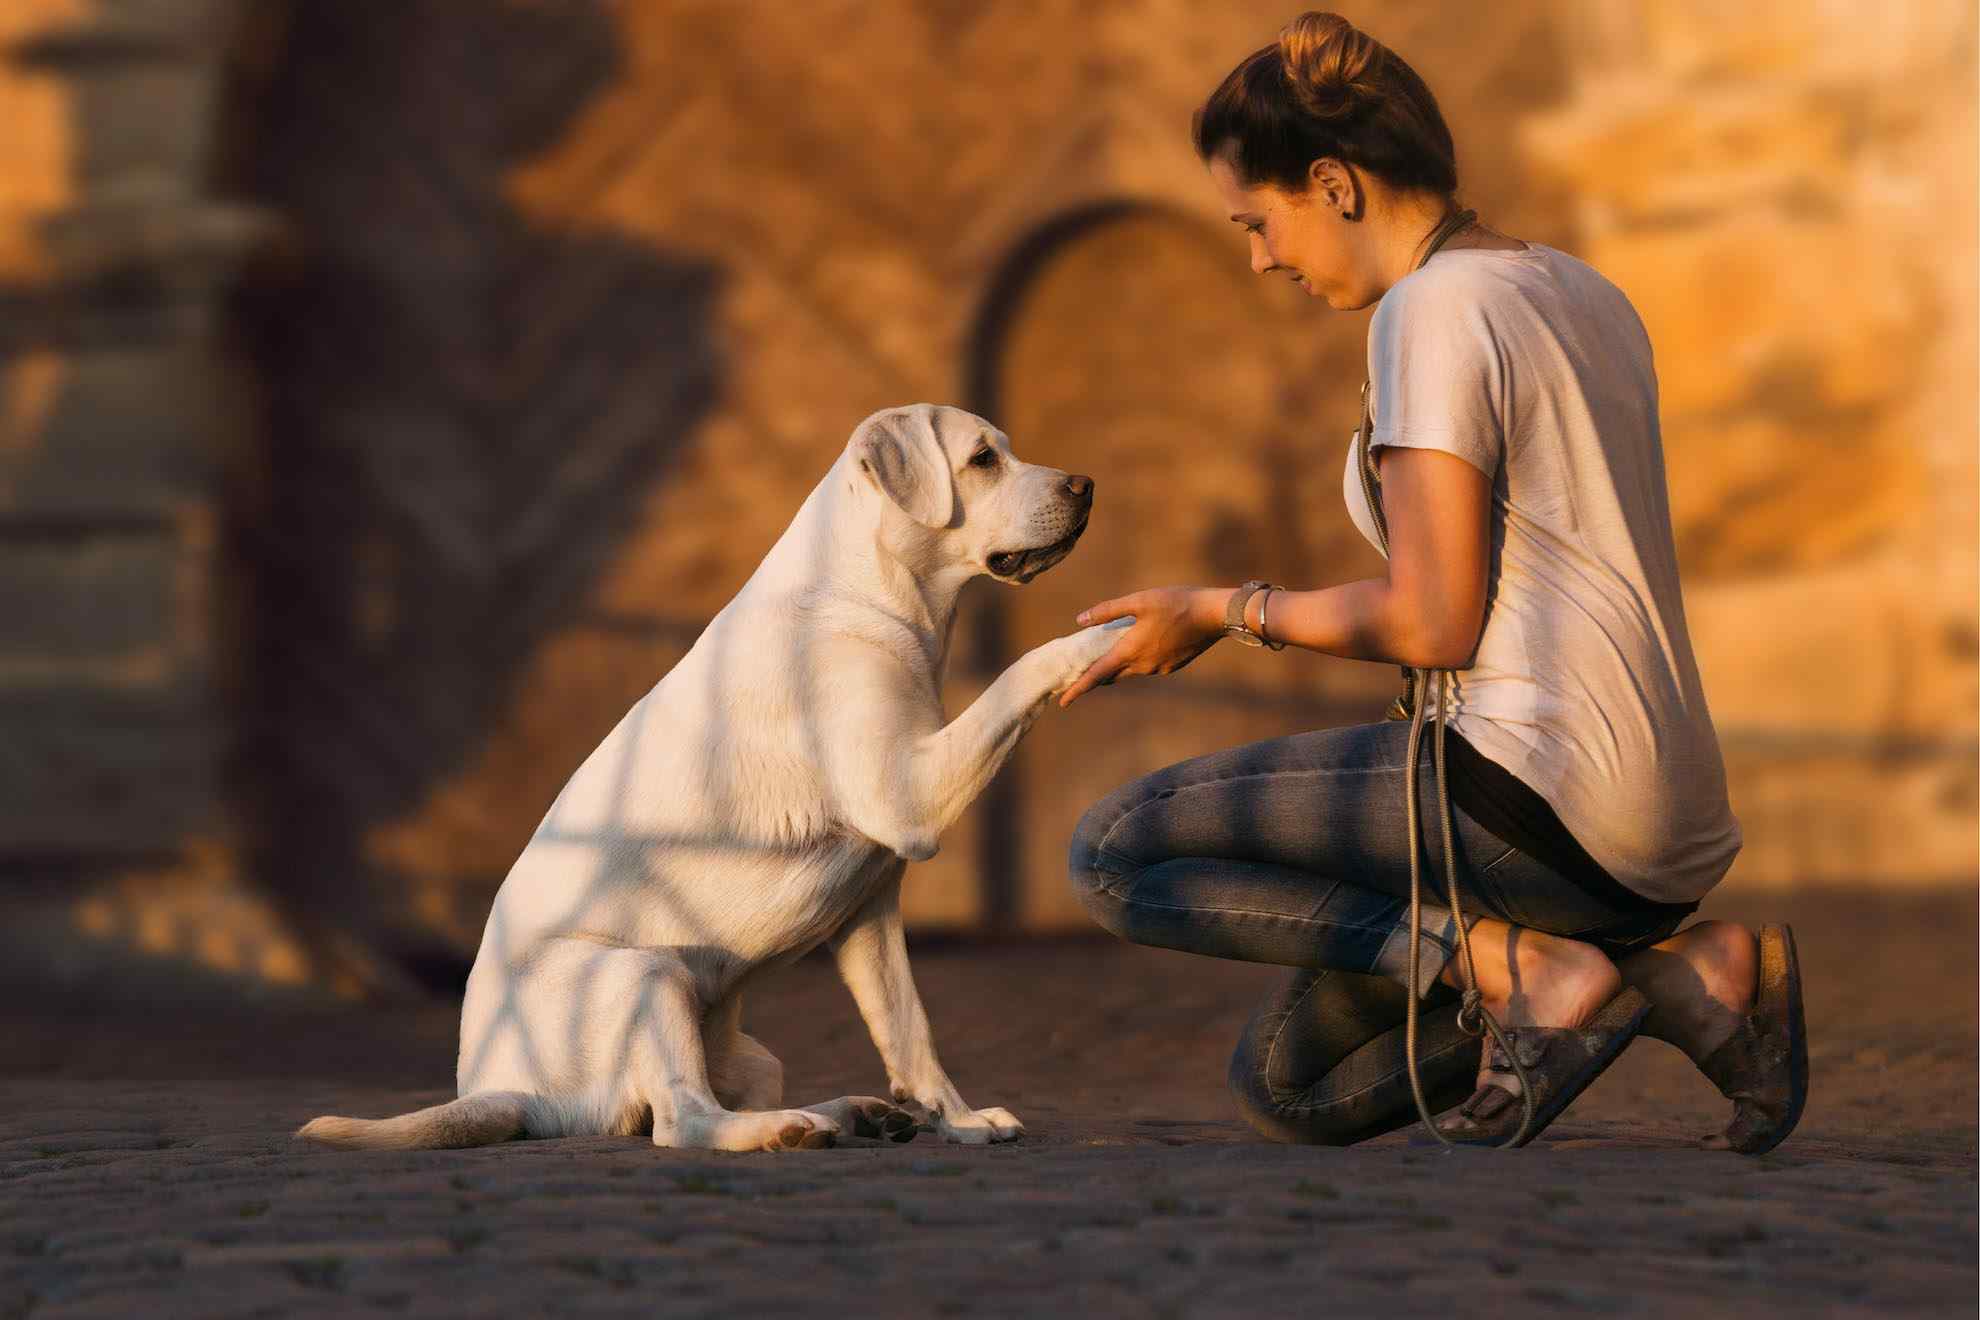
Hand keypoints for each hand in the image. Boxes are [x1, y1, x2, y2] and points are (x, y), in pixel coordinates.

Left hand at [1058, 586, 1223, 706]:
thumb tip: (1080, 620)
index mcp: (1130, 651)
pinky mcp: (1173, 666)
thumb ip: (1108, 611)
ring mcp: (1159, 669)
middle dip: (1096, 677)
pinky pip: (1149, 666)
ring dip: (1119, 665)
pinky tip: (1144, 644)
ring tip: (1111, 653)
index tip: (1063, 702)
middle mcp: (1143, 666)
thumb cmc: (1176, 603)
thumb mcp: (1139, 600)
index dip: (1078, 689)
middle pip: (1112, 676)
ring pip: (1131, 671)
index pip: (1097, 675)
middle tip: (1081, 674)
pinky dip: (1139, 660)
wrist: (1214, 615)